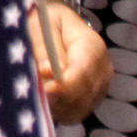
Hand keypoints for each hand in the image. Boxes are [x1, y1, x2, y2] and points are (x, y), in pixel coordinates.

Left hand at [34, 0, 110, 124]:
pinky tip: (44, 100)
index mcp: (93, 46)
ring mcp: (100, 87)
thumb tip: (48, 72)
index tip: (46, 89)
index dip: (65, 85)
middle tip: (33, 93)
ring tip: (35, 93)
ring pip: (77, 108)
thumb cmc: (48, 22)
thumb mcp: (43, 25)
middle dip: (56, 97)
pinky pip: (74, 113)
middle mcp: (103, 70)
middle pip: (82, 94)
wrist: (60, 26)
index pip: (82, 72)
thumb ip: (45, 48)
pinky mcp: (91, 100)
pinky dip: (58, 110)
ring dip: (55, 105)